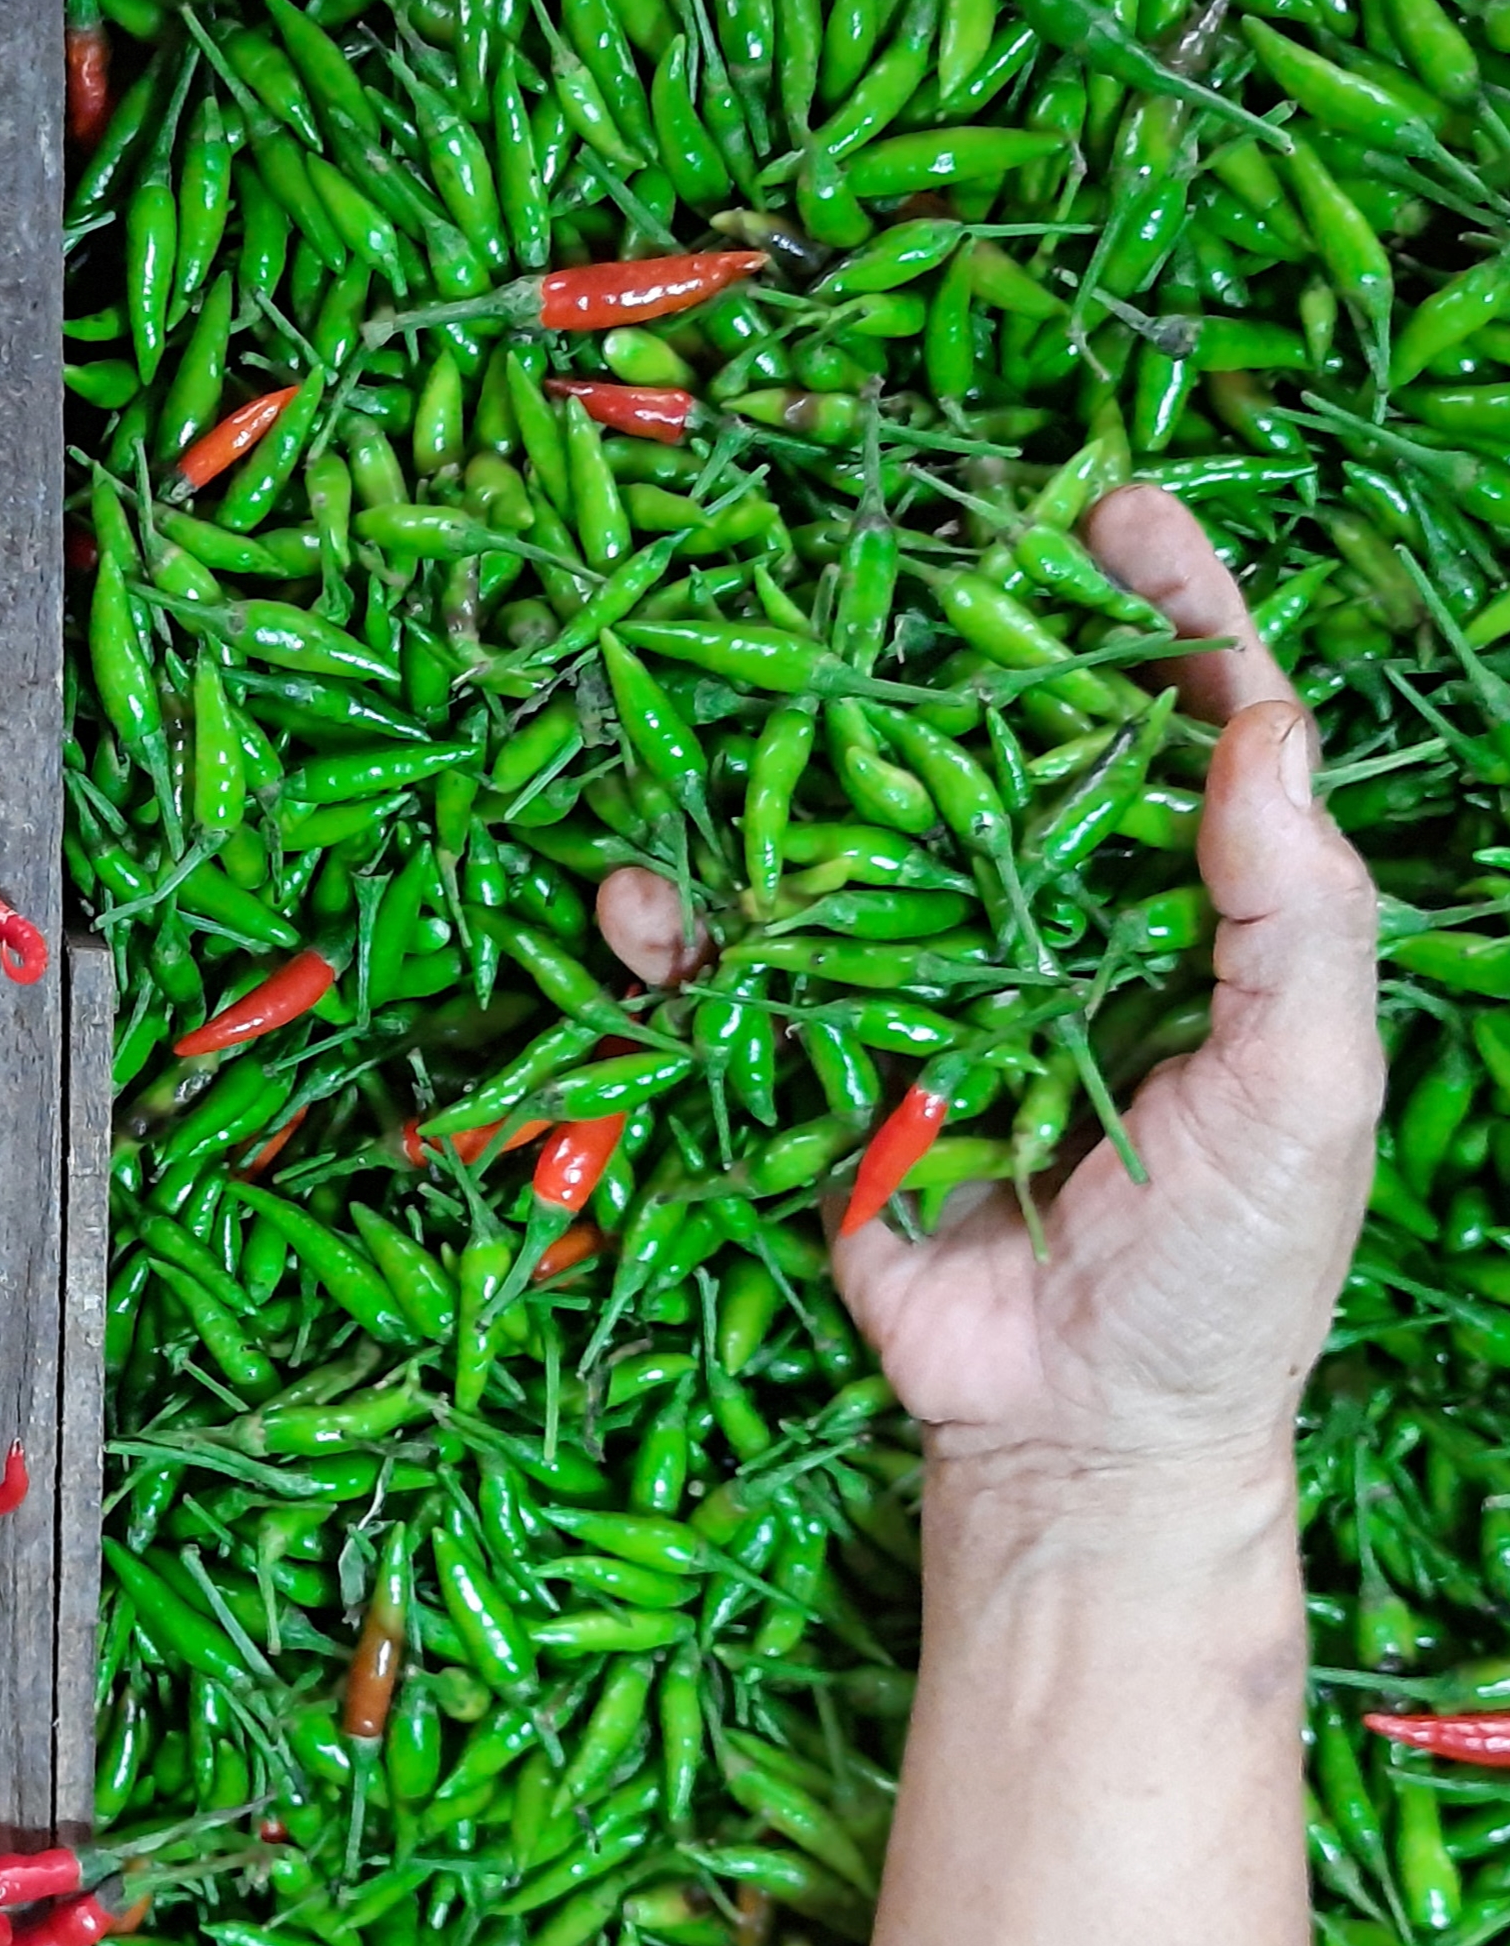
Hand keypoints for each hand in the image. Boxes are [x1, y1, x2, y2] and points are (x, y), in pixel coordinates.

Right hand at [594, 486, 1381, 1533]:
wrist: (1082, 1437)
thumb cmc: (1234, 1274)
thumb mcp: (1306, 1092)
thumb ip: (1295, 912)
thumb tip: (1261, 722)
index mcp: (1197, 916)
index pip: (1190, 731)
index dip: (1163, 613)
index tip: (1115, 507)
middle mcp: (1059, 923)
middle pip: (1005, 747)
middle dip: (948, 639)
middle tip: (894, 547)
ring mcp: (935, 986)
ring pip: (856, 841)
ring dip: (786, 769)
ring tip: (735, 697)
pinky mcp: (830, 1064)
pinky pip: (749, 979)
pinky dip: (679, 937)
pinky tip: (639, 898)